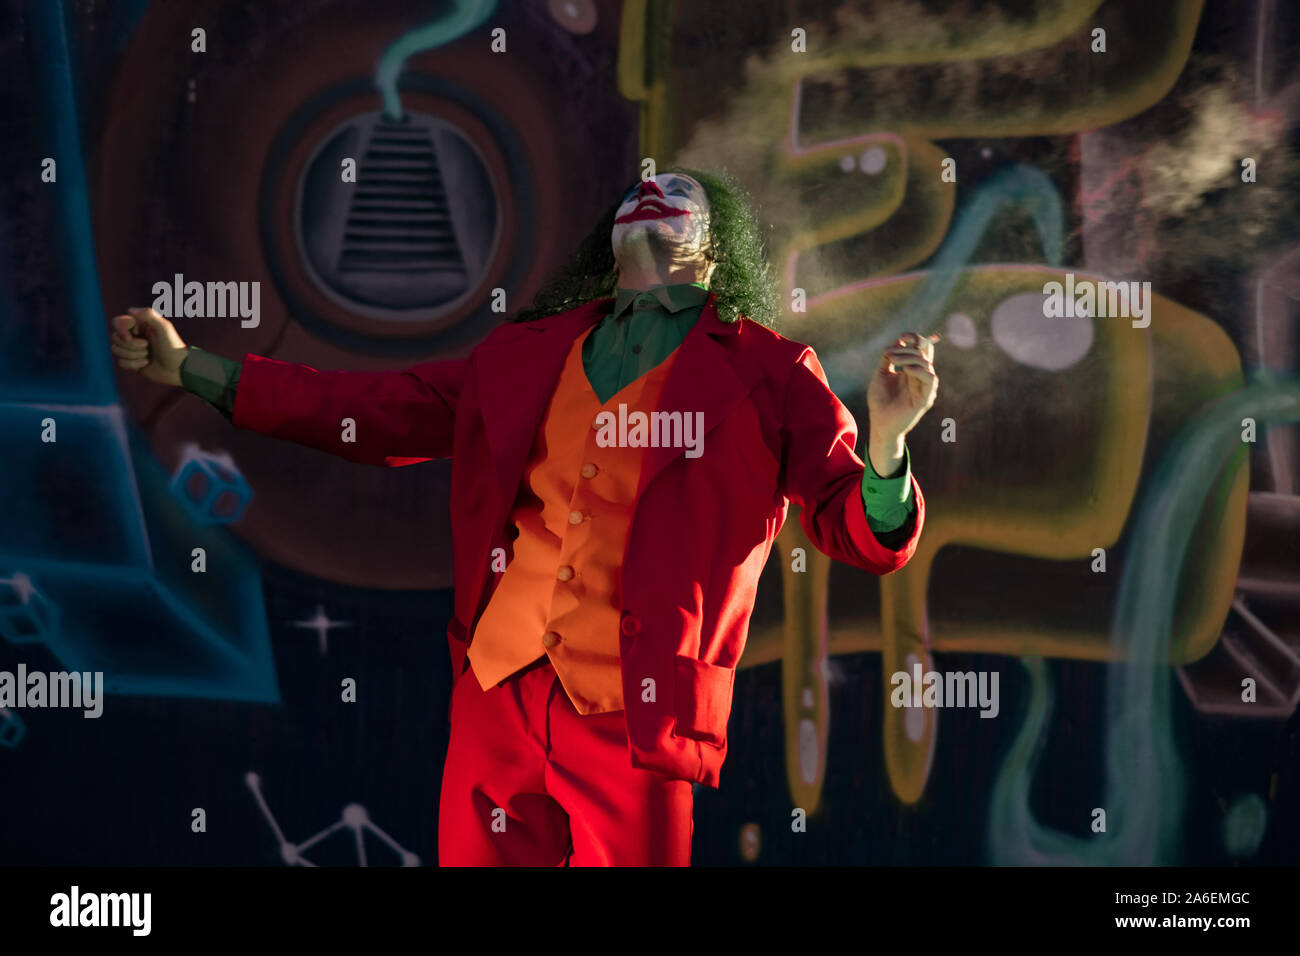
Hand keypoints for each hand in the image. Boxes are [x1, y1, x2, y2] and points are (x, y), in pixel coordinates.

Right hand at [109, 307, 187, 386]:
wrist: (177, 369)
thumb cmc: (173, 347)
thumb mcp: (164, 328)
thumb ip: (149, 315)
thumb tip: (129, 310)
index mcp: (140, 324)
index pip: (118, 322)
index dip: (121, 330)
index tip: (130, 338)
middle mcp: (133, 335)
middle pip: (115, 337)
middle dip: (131, 346)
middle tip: (148, 347)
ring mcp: (131, 349)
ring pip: (115, 350)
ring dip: (133, 355)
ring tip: (148, 356)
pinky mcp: (131, 362)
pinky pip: (120, 362)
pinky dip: (133, 365)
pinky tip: (145, 364)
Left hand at [866, 331, 938, 474]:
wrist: (879, 424)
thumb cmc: (880, 401)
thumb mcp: (880, 375)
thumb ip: (889, 358)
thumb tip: (898, 341)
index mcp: (912, 370)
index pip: (921, 349)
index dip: (915, 339)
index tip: (902, 336)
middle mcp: (921, 377)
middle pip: (924, 353)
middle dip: (907, 348)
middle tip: (888, 353)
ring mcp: (924, 387)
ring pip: (926, 363)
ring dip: (909, 358)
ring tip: (893, 361)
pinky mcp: (925, 398)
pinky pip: (930, 379)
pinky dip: (919, 370)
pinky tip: (905, 370)